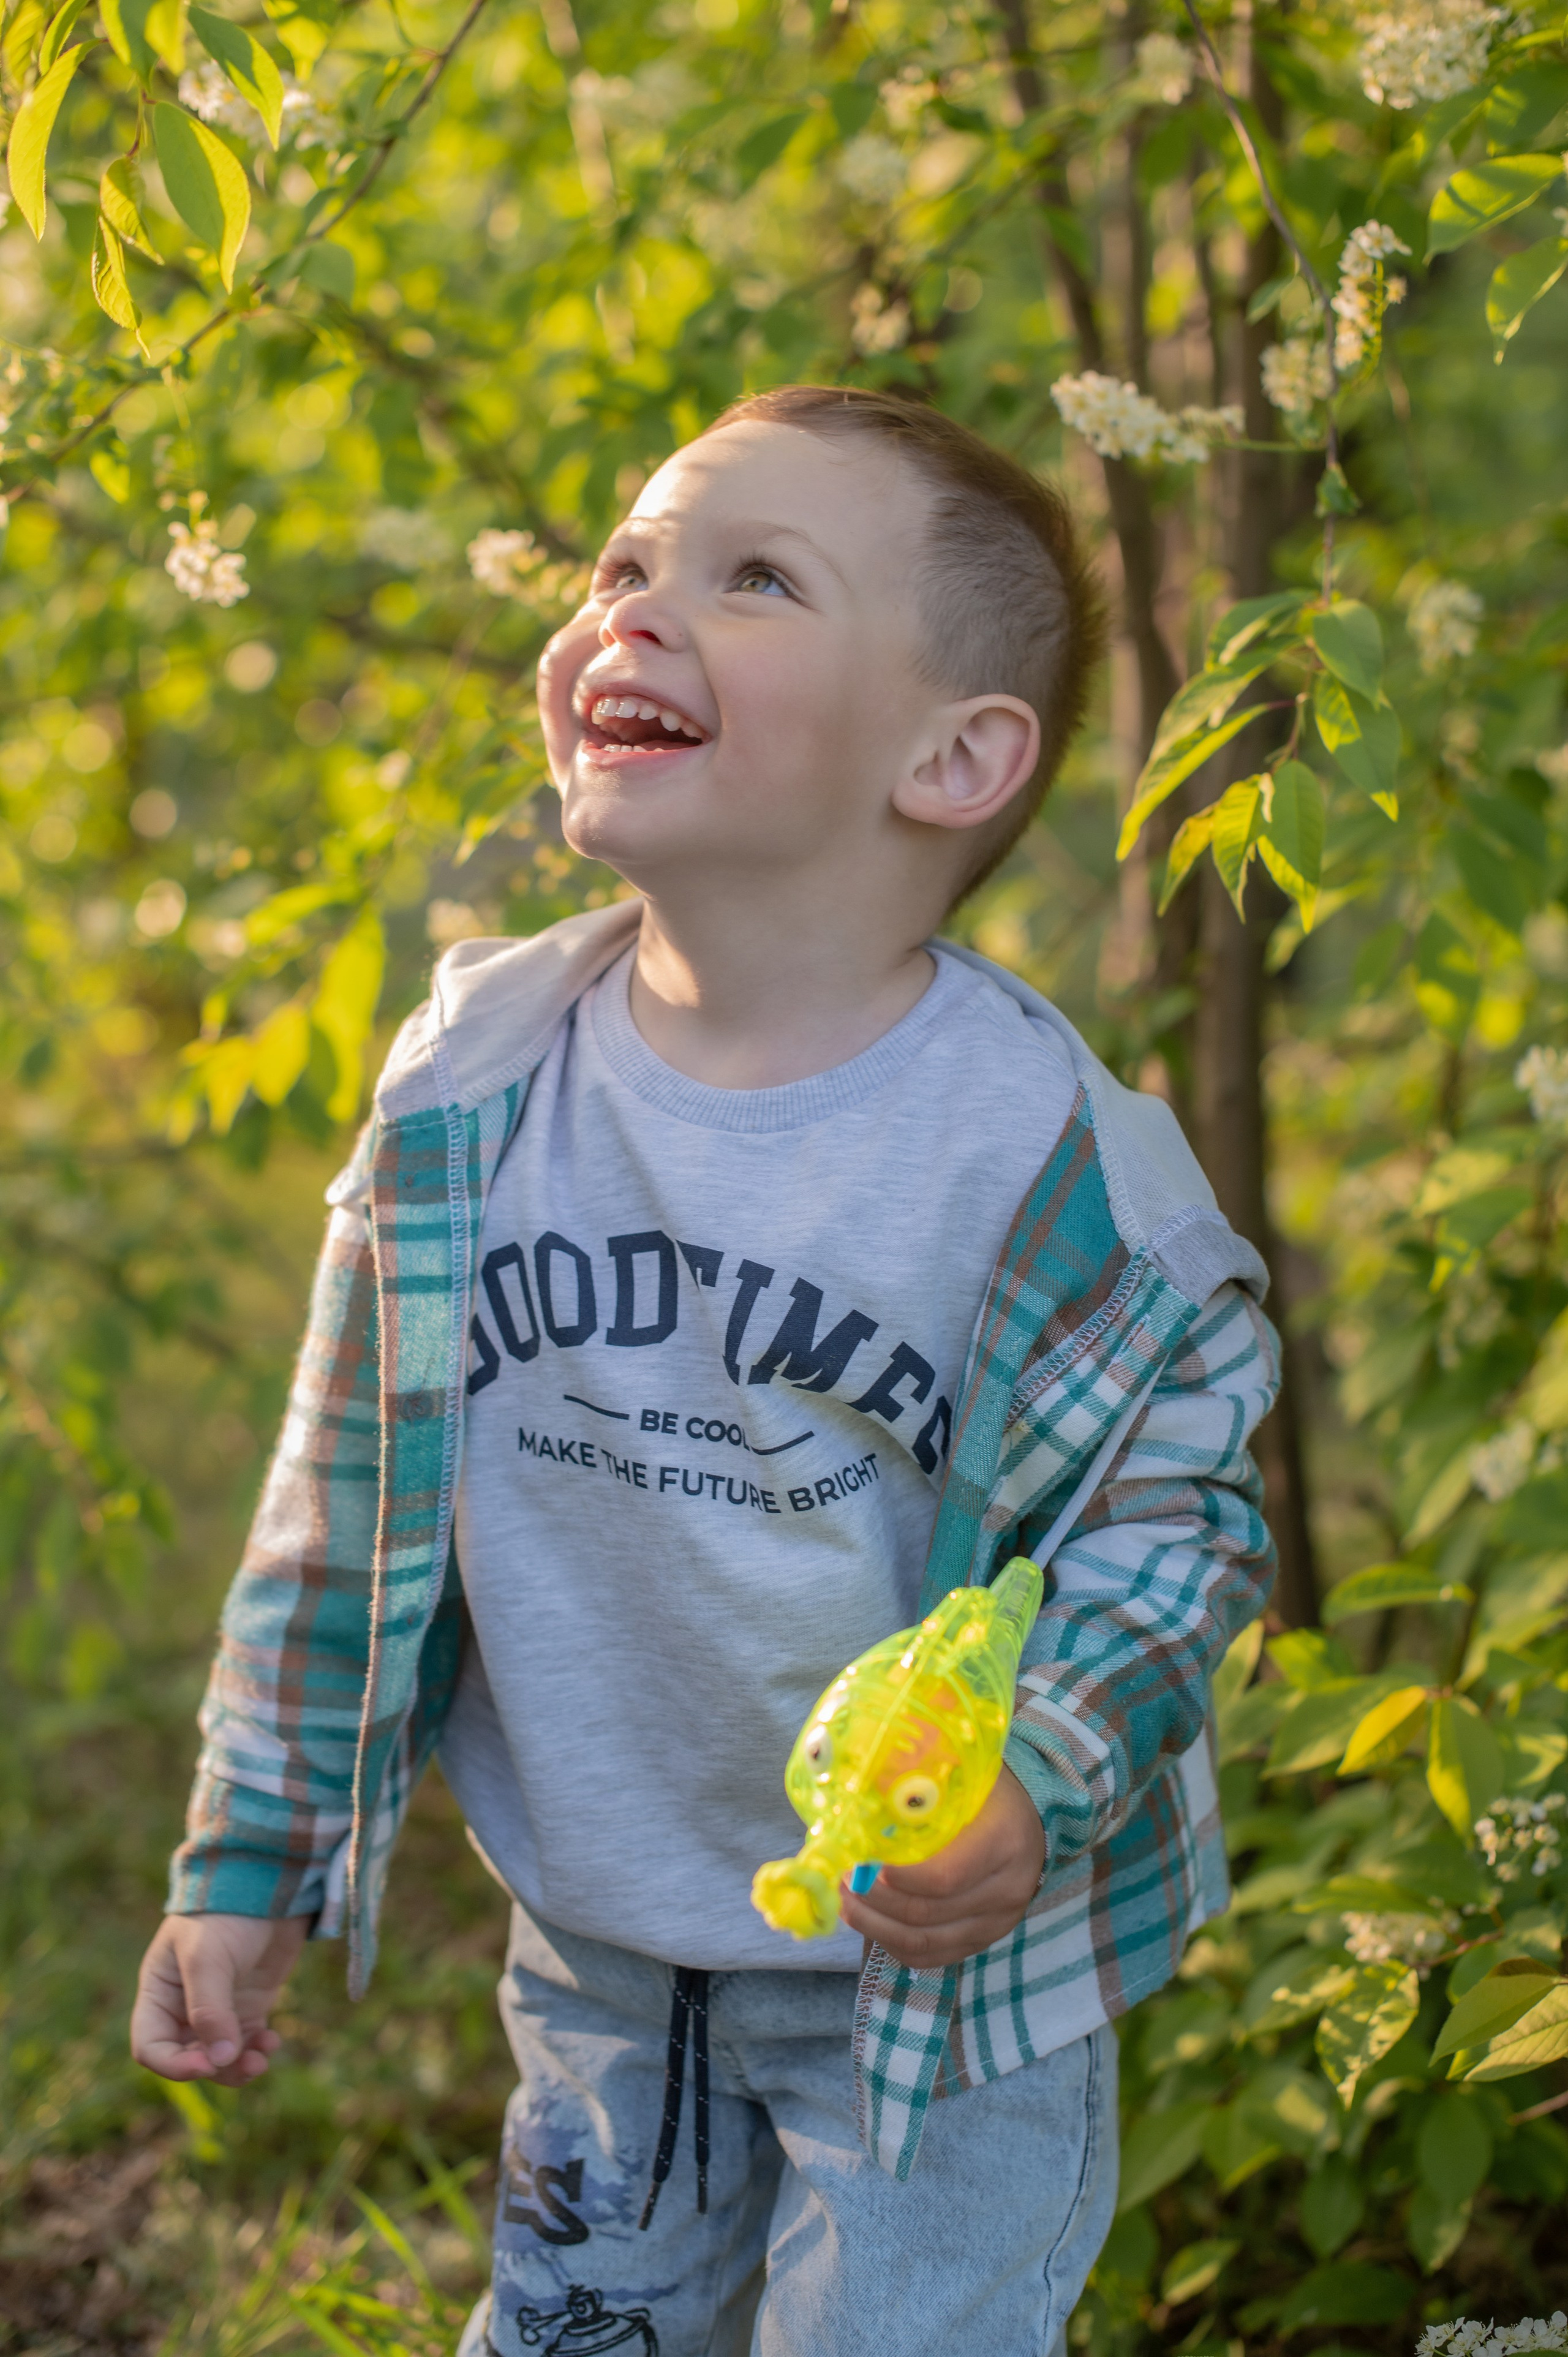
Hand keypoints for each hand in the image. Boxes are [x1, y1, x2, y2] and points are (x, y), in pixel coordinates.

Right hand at [130, 1912, 308, 2087]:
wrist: (268, 1882)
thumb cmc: (224, 1913)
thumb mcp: (207, 1958)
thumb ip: (209, 2009)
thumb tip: (218, 2060)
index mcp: (159, 1992)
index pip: (151, 2046)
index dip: (174, 2065)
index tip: (207, 2064)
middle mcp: (183, 2006)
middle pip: (187, 2058)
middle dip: (214, 2068)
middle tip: (247, 2064)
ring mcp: (218, 2007)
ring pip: (219, 2057)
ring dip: (238, 2065)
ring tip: (263, 2059)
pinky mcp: (248, 2005)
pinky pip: (245, 2043)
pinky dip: (257, 2050)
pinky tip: (272, 2042)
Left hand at [838, 1766, 1045, 1969]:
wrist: (1023, 1817)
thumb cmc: (980, 1790)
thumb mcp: (956, 1773)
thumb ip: (913, 1782)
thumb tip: (856, 1794)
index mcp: (1004, 1840)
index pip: (942, 1877)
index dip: (894, 1878)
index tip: (858, 1861)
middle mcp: (1008, 1888)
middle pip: (927, 1913)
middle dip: (873, 1901)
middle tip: (841, 1880)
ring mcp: (999, 1921)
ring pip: (925, 1942)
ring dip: (875, 1927)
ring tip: (846, 1902)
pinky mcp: (984, 1940)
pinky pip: (932, 1956)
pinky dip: (894, 1944)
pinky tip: (871, 1922)